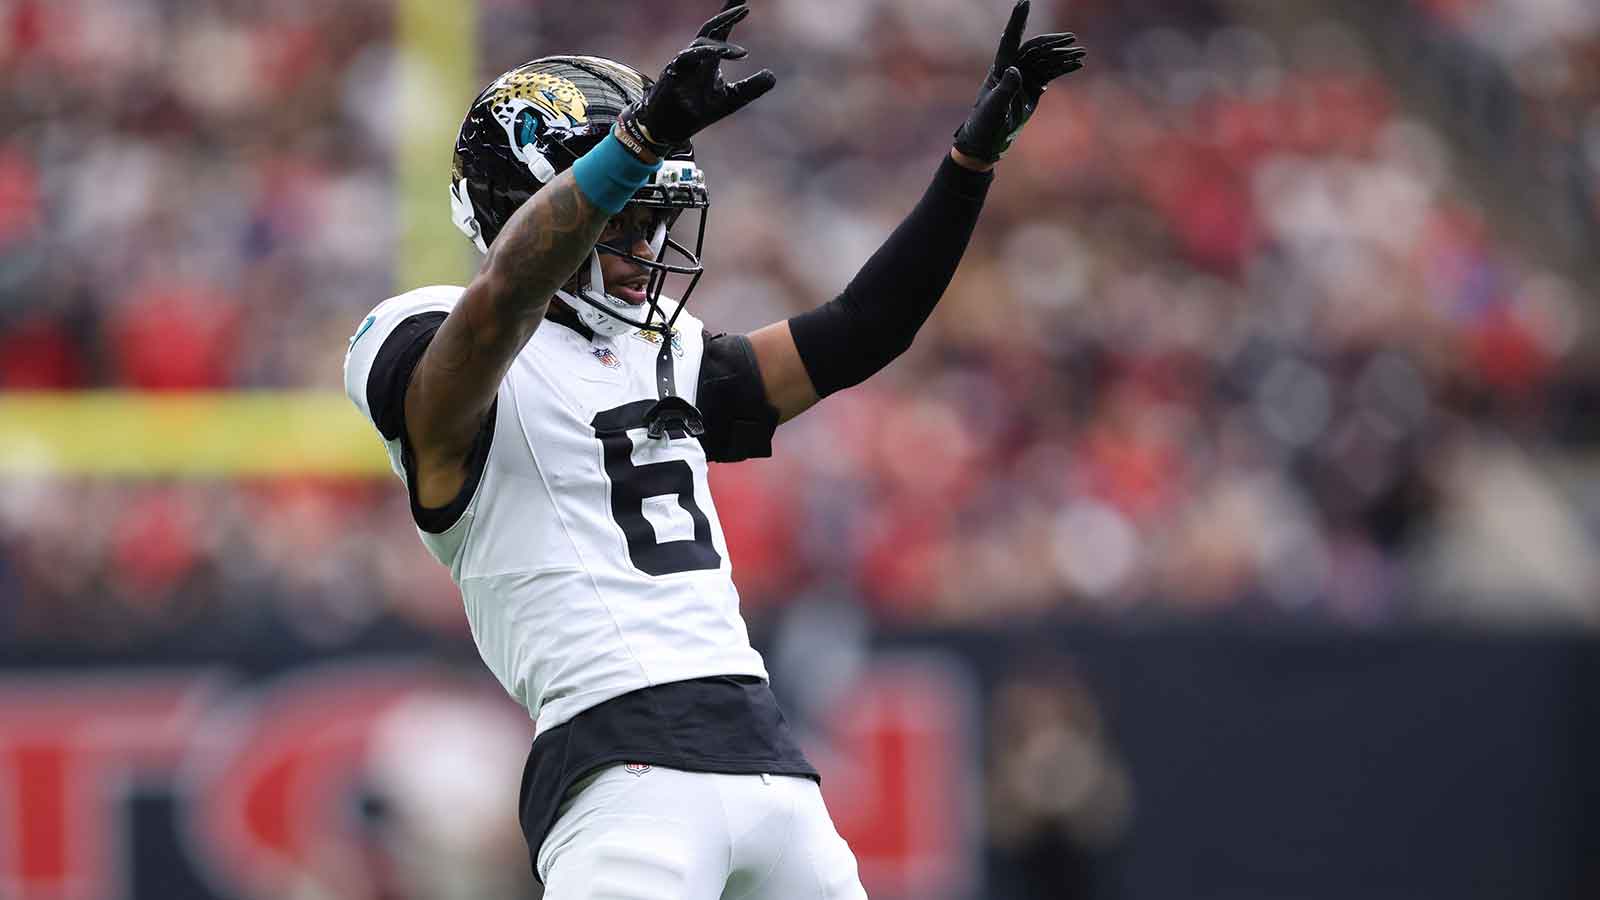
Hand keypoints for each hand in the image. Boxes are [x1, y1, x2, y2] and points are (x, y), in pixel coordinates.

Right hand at [615, 1, 776, 159]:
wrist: (670, 128)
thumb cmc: (697, 111)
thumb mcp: (731, 100)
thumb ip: (751, 88)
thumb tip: (772, 76)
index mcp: (709, 59)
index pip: (720, 32)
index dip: (731, 16)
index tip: (745, 3)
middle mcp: (695, 57)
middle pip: (710, 29)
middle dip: (726, 16)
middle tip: (744, 9)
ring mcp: (682, 63)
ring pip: (700, 43)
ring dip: (721, 45)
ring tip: (742, 53)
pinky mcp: (673, 74)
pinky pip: (686, 58)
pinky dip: (703, 55)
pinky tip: (720, 57)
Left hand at [953, 0, 1086, 163]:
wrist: (987, 141)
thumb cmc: (985, 124)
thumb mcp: (994, 108)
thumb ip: (1005, 89)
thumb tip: (1016, 70)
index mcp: (1000, 69)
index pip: (1010, 39)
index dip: (1017, 20)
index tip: (1024, 1)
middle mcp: (1012, 68)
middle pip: (1036, 48)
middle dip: (1054, 42)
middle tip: (1072, 39)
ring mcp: (1023, 78)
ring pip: (1046, 60)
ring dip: (1063, 56)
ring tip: (1082, 53)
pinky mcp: (1031, 89)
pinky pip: (1050, 74)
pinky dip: (1063, 68)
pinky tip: (1077, 64)